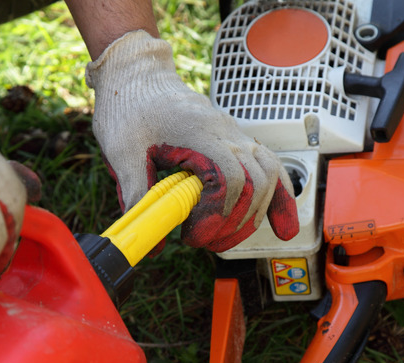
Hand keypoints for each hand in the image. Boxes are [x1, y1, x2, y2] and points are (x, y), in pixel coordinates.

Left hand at [86, 31, 298, 251]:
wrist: (137, 76)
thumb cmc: (127, 108)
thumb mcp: (122, 153)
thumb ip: (137, 196)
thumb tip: (151, 246)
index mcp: (199, 132)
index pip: (230, 179)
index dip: (218, 214)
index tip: (191, 234)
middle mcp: (226, 133)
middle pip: (256, 183)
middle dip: (235, 223)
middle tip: (204, 242)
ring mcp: (235, 135)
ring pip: (269, 176)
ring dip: (254, 215)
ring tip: (225, 239)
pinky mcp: (236, 142)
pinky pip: (270, 168)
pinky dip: (279, 197)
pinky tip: (282, 225)